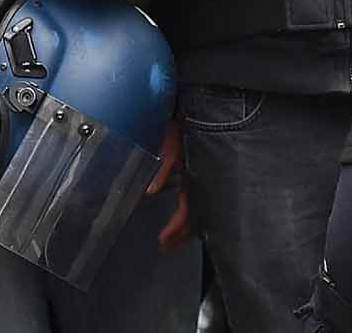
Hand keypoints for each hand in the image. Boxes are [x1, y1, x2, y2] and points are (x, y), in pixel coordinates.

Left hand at [146, 120, 192, 249]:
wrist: (194, 105)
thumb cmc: (181, 121)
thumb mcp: (170, 142)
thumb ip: (163, 166)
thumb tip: (151, 191)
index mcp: (194, 174)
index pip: (188, 209)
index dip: (177, 228)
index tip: (164, 242)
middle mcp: (200, 177)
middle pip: (195, 213)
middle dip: (182, 233)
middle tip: (168, 246)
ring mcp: (200, 173)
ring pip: (197, 206)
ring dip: (186, 224)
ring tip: (174, 237)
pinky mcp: (196, 167)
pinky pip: (195, 194)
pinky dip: (188, 207)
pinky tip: (182, 212)